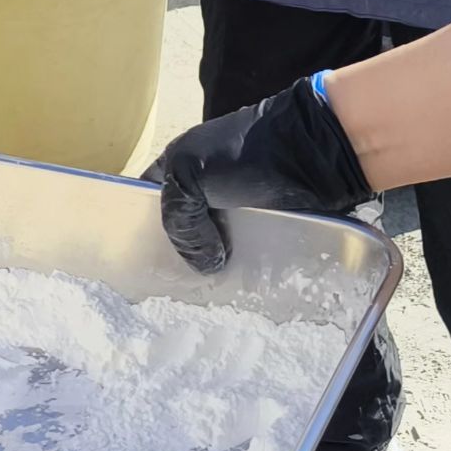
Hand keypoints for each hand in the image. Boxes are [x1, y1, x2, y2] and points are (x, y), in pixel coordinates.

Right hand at [148, 75, 373, 272]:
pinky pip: (244, 254)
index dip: (137, 229)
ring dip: (210, 268)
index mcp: (177, 166)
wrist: (314, 154)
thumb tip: (203, 264)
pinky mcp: (265, 229)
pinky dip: (241, 269)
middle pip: (179, 231)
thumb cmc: (245, 154)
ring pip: (211, 248)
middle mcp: (203, 189)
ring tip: (204, 296)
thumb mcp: (191, 172)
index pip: (144, 202)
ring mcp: (234, 210)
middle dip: (177, 257)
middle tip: (173, 289)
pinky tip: (235, 288)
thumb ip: (177, 218)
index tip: (140, 263)